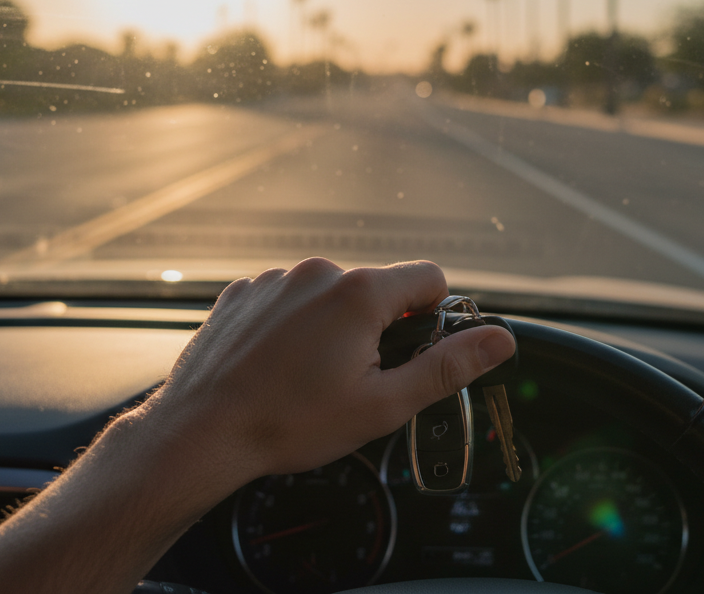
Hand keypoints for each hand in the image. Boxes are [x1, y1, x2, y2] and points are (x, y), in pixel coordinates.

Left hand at [146, 258, 515, 477]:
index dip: (432, 318)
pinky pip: (287, 298)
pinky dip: (292, 325)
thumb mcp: (384, 406)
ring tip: (307, 378)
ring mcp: (275, 278)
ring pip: (329, 294)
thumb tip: (501, 341)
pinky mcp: (242, 292)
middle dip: (378, 329)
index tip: (410, 354)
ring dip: (332, 326)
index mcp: (361, 293)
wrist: (202, 432)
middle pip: (377, 288)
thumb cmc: (291, 424)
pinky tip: (277, 366)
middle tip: (354, 381)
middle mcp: (318, 271)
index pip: (429, 279)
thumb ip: (447, 367)